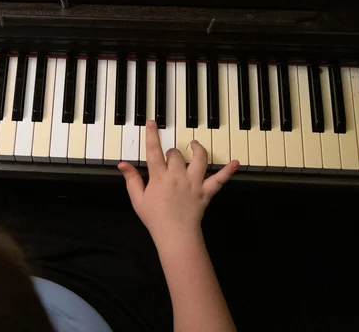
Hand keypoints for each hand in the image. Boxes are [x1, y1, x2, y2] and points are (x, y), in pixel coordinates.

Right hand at [119, 121, 238, 246]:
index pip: (154, 151)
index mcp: (159, 177)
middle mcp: (178, 176)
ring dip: (198, 149)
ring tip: (194, 145)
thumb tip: (123, 164)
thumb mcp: (137, 199)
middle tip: (168, 156)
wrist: (175, 235)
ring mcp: (194, 183)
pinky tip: (235, 163)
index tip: (153, 123)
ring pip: (199, 159)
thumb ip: (131, 179)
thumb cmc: (155, 219)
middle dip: (172, 152)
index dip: (153, 135)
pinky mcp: (206, 192)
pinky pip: (219, 179)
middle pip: (176, 154)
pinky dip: (228, 171)